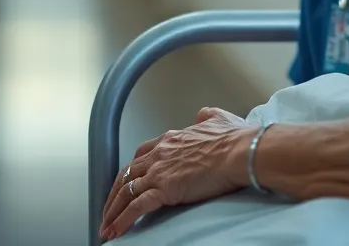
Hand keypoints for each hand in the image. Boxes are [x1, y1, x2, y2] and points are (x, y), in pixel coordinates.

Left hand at [99, 107, 251, 240]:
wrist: (241, 152)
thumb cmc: (236, 139)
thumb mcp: (219, 119)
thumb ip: (207, 116)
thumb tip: (203, 115)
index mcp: (172, 138)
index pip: (142, 154)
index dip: (132, 170)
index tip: (128, 181)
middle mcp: (160, 154)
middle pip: (127, 175)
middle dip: (115, 194)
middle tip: (109, 208)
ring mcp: (159, 172)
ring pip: (126, 192)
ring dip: (113, 211)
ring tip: (107, 226)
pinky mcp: (164, 189)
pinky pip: (136, 208)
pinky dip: (122, 221)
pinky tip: (116, 232)